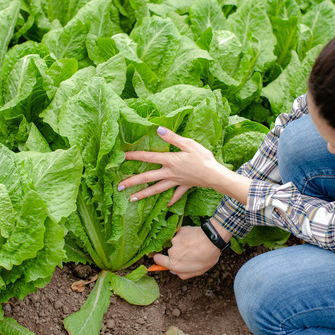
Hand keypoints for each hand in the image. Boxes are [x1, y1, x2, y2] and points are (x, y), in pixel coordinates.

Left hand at [119, 126, 249, 205]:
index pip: (148, 157)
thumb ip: (173, 137)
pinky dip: (172, 199)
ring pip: (156, 189)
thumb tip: (158, 130)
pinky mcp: (185, 186)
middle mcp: (169, 173)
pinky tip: (167, 204)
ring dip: (144, 194)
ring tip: (132, 199)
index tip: (122, 156)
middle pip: (147, 178)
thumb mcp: (188, 144)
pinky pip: (176, 194)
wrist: (215, 175)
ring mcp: (176, 181)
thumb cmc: (203, 158)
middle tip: (119, 187)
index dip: (135, 155)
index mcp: (169, 161)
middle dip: (132, 182)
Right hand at [153, 223, 228, 278]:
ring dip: (183, 244)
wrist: (212, 239)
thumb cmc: (207, 257)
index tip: (163, 258)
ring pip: (176, 243)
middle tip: (190, 253)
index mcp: (175, 264)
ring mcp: (175, 240)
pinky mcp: (179, 231)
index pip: (158, 260)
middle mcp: (172, 252)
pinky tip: (194, 238)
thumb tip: (174, 271)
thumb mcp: (197, 272)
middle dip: (177, 253)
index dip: (160, 259)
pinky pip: (180, 235)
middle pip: (169, 252)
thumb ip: (183, 274)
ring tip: (195, 245)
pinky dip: (186, 237)